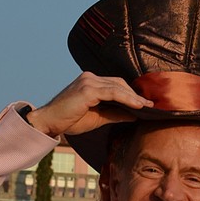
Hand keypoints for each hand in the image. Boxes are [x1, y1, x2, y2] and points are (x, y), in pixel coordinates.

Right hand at [26, 73, 152, 138]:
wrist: (49, 122)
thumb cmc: (69, 120)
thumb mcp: (97, 118)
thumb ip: (115, 114)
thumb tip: (135, 115)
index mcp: (91, 82)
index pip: (116, 85)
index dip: (131, 94)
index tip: (145, 104)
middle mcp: (90, 77)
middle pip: (119, 83)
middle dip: (135, 95)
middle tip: (150, 105)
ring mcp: (89, 81)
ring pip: (118, 87)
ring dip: (134, 98)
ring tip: (146, 107)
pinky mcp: (88, 89)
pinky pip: (112, 93)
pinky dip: (126, 99)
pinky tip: (137, 106)